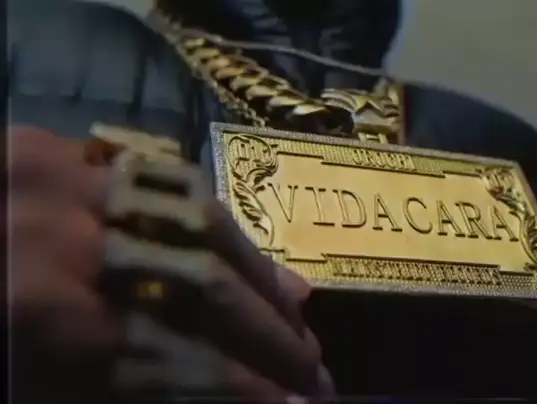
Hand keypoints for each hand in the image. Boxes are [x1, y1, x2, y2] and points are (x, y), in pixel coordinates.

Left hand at [7, 127, 330, 402]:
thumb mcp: (32, 392)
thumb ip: (127, 386)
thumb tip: (235, 392)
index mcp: (39, 322)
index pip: (180, 364)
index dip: (248, 391)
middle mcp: (59, 241)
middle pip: (205, 288)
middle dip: (272, 337)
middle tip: (315, 373)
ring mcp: (57, 180)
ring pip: (198, 221)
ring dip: (258, 275)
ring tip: (296, 316)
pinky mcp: (48, 147)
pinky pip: (161, 180)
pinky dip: (212, 222)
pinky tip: (240, 254)